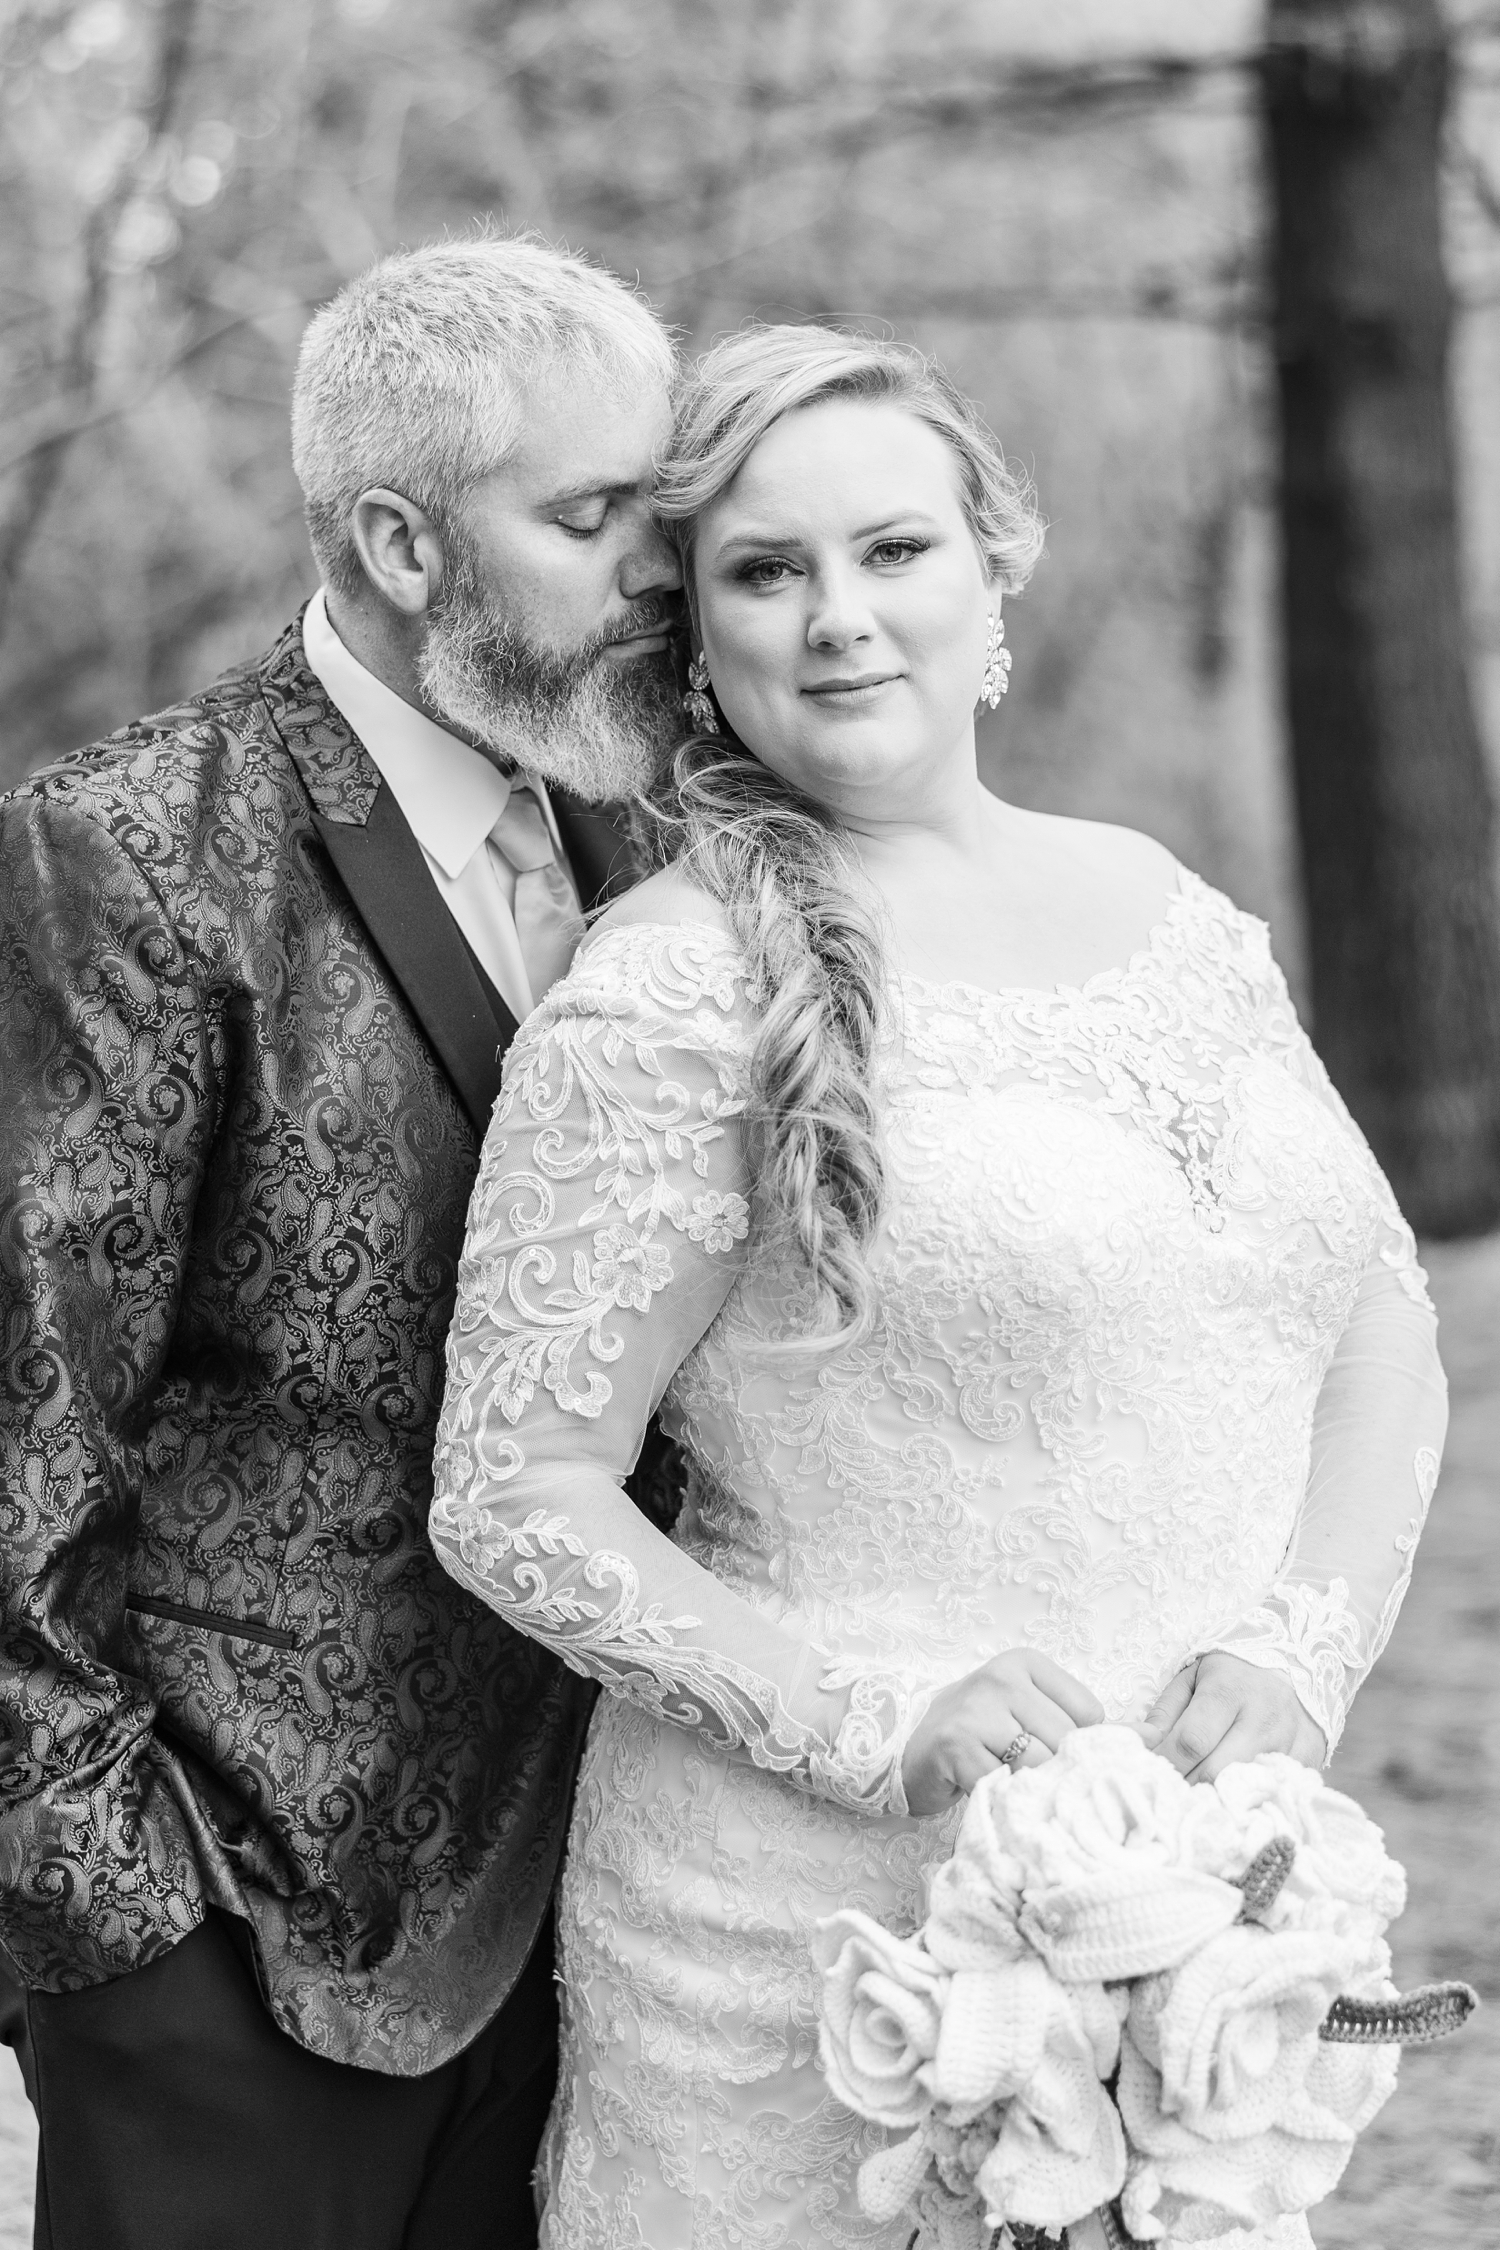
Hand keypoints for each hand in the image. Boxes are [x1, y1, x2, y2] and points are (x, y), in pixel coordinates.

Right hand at [900, 1650, 1104, 1816]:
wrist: (912, 1748)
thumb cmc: (983, 1734)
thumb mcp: (1033, 1714)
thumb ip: (1090, 1727)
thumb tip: (1156, 1736)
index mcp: (1026, 1663)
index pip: (1089, 1711)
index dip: (1078, 1745)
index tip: (1051, 1753)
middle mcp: (1001, 1677)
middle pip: (1066, 1739)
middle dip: (1057, 1770)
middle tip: (1036, 1781)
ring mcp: (976, 1709)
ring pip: (1039, 1762)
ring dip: (1033, 1787)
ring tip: (1016, 1787)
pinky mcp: (956, 1745)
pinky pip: (1004, 1783)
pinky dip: (1006, 1798)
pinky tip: (994, 1793)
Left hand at [1138, 1651, 1326, 1782]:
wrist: (1295, 1663)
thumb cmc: (1232, 1674)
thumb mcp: (1191, 1679)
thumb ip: (1164, 1714)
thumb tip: (1141, 1745)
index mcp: (1229, 1691)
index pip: (1191, 1741)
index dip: (1165, 1762)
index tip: (1148, 1770)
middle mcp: (1263, 1719)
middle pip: (1216, 1773)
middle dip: (1186, 1785)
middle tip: (1171, 1787)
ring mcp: (1289, 1743)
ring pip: (1243, 1790)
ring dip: (1214, 1797)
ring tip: (1198, 1795)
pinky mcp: (1307, 1762)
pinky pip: (1271, 1794)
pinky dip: (1247, 1800)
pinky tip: (1231, 1796)